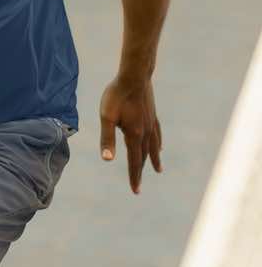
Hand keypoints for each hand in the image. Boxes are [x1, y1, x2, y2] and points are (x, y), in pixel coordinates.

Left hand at [99, 76, 162, 194]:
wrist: (134, 75)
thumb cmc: (117, 95)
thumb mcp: (106, 117)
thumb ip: (107, 138)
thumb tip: (107, 159)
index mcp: (134, 135)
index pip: (133, 161)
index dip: (133, 176)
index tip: (135, 190)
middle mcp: (145, 132)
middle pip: (143, 156)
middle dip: (140, 171)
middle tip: (138, 187)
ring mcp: (151, 123)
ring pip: (153, 146)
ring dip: (154, 159)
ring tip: (158, 169)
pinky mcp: (152, 115)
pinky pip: (157, 134)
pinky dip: (158, 143)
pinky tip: (160, 146)